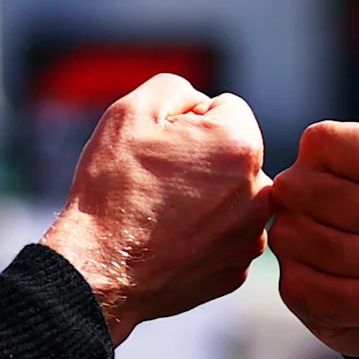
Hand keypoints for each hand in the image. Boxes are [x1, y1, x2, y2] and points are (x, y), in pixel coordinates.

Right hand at [42, 74, 273, 343]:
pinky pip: (225, 236)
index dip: (188, 121)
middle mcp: (260, 192)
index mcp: (241, 145)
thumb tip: (200, 104)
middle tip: (159, 181)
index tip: (161, 147)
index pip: (226, 110)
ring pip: (232, 196)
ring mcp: (250, 236)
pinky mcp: (236, 269)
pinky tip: (170, 241)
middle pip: (233, 155)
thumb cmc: (113, 187)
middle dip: (204, 159)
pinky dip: (204, 235)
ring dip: (207, 197)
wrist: (98, 268)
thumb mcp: (133, 110)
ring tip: (163, 213)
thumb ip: (177, 89)